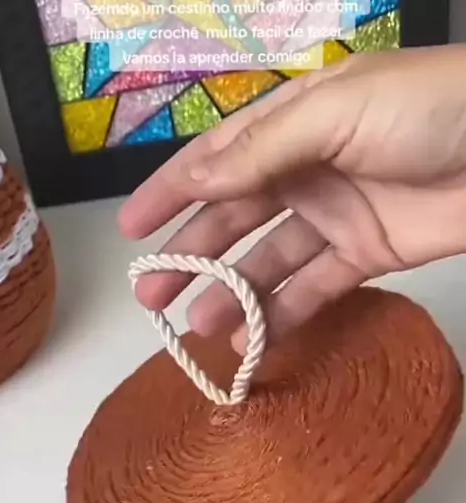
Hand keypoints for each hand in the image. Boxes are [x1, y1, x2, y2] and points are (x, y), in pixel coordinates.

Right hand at [120, 45, 465, 350]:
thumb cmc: (424, 109)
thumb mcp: (334, 113)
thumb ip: (262, 151)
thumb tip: (196, 181)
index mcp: (291, 126)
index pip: (217, 161)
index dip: (171, 194)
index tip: (131, 231)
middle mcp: (305, 171)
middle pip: (235, 220)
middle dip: (192, 257)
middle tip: (153, 297)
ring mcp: (334, 217)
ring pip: (269, 263)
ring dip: (232, 295)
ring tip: (197, 328)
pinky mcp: (366, 257)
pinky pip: (314, 289)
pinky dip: (283, 314)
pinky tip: (252, 339)